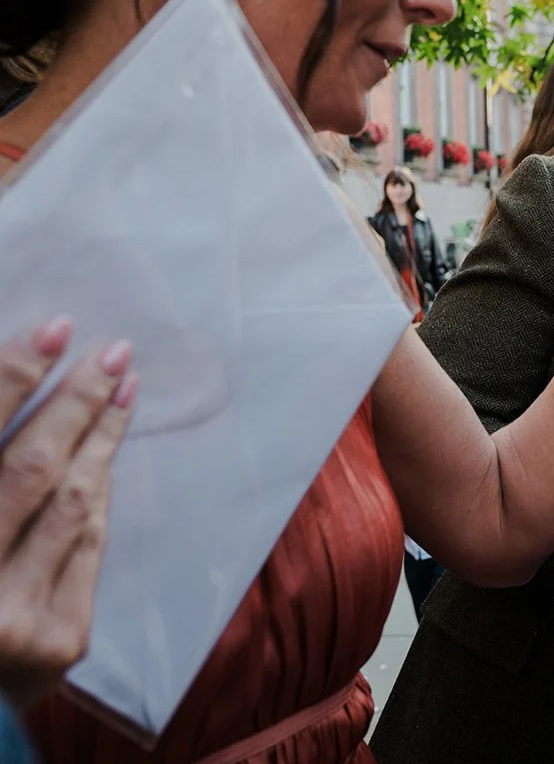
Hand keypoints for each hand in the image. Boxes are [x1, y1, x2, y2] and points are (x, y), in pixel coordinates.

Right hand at [0, 318, 137, 705]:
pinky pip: (90, 544)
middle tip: (110, 350)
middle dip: (73, 401)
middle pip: (31, 469)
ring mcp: (16, 621)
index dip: (13, 379)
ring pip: (73, 504)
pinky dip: (97, 494)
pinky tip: (106, 454)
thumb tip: (16, 400)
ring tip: (120, 385)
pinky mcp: (62, 644)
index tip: (52, 328)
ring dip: (100, 438)